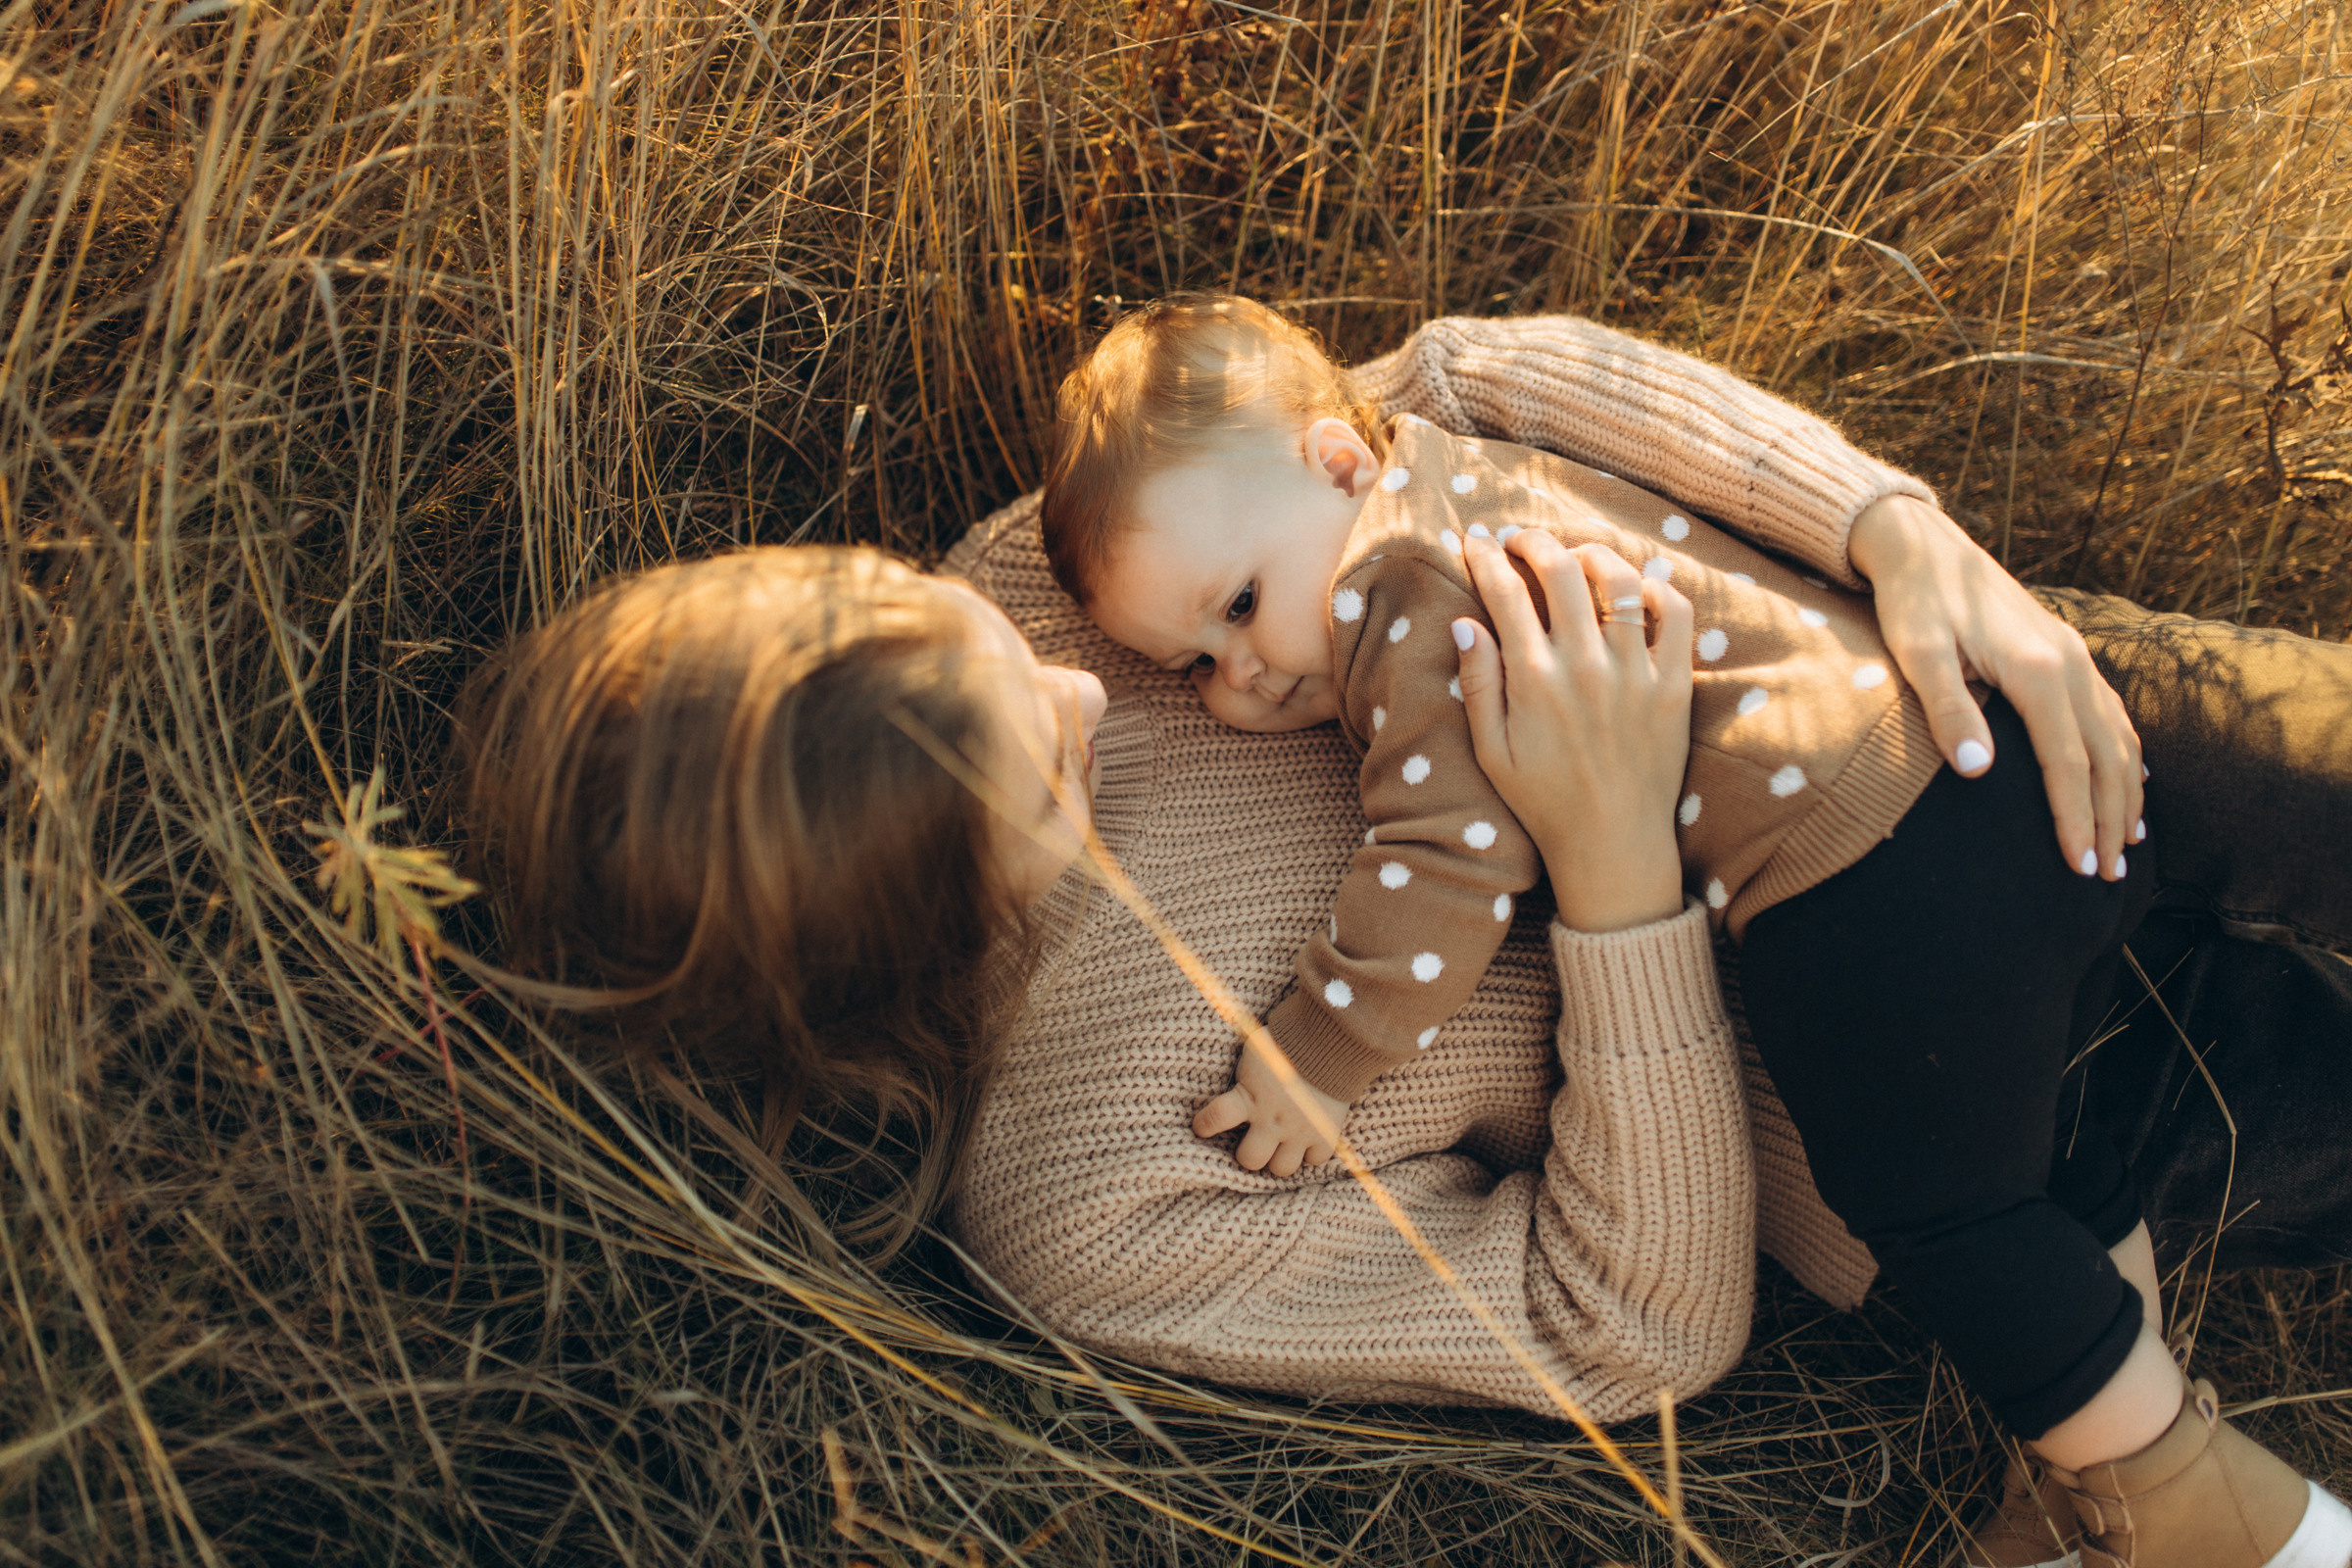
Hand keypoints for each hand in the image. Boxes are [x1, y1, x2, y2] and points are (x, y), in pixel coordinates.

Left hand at [1192, 1038, 1349, 1175]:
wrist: (1330, 1039)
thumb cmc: (1287, 1041)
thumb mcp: (1256, 1054)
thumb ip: (1245, 1077)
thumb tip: (1233, 1080)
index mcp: (1249, 1096)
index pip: (1215, 1118)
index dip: (1205, 1125)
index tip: (1201, 1127)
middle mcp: (1272, 1119)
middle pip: (1250, 1160)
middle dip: (1249, 1153)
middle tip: (1253, 1143)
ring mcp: (1299, 1130)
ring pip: (1281, 1168)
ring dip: (1279, 1158)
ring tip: (1280, 1146)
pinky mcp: (1325, 1133)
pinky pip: (1315, 1160)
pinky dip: (1311, 1153)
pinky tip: (1307, 1141)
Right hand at [1454, 529, 1691, 932]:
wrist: (1613, 843)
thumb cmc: (1544, 802)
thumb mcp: (1491, 751)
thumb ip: (1478, 683)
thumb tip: (1465, 624)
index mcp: (1533, 680)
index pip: (1505, 592)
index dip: (1485, 557)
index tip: (1476, 541)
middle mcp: (1586, 666)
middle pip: (1560, 568)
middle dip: (1534, 541)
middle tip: (1521, 541)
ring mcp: (1635, 672)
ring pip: (1619, 578)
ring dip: (1592, 554)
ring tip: (1576, 556)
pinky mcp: (1675, 684)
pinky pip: (1677, 613)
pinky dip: (1659, 588)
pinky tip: (1637, 590)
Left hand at [1849, 495, 2144, 879]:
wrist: (1921, 546)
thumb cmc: (1911, 602)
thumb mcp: (1917, 654)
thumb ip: (1948, 710)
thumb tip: (1979, 772)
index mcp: (2038, 670)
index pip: (2068, 763)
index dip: (2076, 819)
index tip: (2078, 867)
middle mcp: (2071, 664)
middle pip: (2106, 757)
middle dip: (2110, 820)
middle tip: (2106, 877)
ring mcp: (2075, 656)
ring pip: (2119, 737)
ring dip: (2126, 794)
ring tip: (2125, 846)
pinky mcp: (2067, 653)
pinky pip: (2112, 714)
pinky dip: (2125, 756)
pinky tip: (2129, 783)